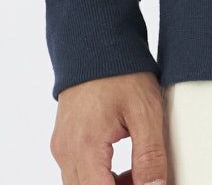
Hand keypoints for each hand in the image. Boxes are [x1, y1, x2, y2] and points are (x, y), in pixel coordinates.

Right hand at [49, 71, 167, 184]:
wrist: (98, 41)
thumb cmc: (122, 71)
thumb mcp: (145, 111)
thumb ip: (150, 155)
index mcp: (85, 147)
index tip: (147, 184)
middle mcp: (65, 151)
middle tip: (146, 180)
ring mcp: (61, 147)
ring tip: (138, 173)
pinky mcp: (63, 142)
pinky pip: (78, 173)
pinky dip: (99, 178)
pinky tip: (124, 167)